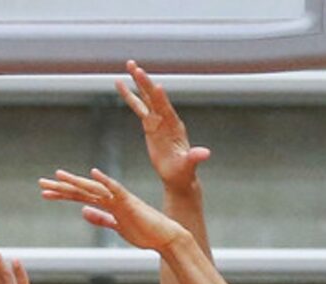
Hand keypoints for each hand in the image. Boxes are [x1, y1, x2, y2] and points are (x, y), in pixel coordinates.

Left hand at [39, 167, 179, 254]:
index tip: (46, 192)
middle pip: (82, 190)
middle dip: (61, 187)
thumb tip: (83, 212)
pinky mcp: (129, 203)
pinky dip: (105, 182)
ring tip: (57, 176)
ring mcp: (119, 199)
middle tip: (41, 183)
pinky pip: (115, 190)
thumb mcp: (117, 227)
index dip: (63, 194)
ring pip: (93, 189)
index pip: (80, 197)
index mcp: (107, 204)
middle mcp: (110, 198)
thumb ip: (101, 219)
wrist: (164, 237)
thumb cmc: (144, 233)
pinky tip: (93, 174)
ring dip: (75, 183)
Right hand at [117, 59, 209, 191]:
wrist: (177, 176)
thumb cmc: (184, 172)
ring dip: (137, 81)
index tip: (156, 85)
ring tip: (129, 64)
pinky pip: (138, 107)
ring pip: (145, 97)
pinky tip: (119, 83)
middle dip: (145, 83)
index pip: (166, 109)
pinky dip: (129, 95)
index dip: (161, 98)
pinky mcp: (149, 124)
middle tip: (136, 68)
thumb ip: (195, 157)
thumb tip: (206, 154)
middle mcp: (166, 118)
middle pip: (154, 97)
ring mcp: (157, 119)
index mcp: (175, 126)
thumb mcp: (189, 165)